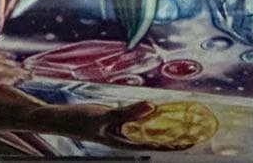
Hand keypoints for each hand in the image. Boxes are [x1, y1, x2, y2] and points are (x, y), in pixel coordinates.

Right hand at [36, 101, 202, 150]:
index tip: (192, 142)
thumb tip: (153, 108)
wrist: (58, 119)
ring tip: (181, 124)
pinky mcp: (114, 124)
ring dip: (162, 128)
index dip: (174, 144)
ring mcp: (119, 131)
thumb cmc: (79, 119)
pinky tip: (154, 114)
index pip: (155, 145)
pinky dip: (148, 119)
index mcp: (124, 142)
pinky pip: (136, 123)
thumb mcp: (104, 115)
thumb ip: (128, 113)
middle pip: (154, 139)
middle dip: (173, 137)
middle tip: (194, 131)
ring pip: (146, 132)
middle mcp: (124, 138)